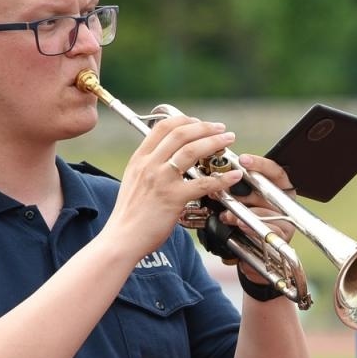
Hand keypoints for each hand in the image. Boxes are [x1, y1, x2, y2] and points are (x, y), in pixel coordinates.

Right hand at [106, 115, 244, 259]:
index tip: (200, 122)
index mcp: (139, 158)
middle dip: (205, 127)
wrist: (122, 238)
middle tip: (221, 129)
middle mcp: (149, 165)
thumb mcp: (134, 181)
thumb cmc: (130, 214)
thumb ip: (149, 167)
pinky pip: (204, 183)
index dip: (185, 120)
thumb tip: (166, 158)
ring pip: (192, 151)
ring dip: (215, 142)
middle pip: (181, 134)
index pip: (162, 127)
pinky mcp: (174, 198)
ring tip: (228, 140)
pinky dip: (223, 178)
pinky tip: (234, 175)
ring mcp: (162, 180)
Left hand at [217, 154, 298, 282]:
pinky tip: (242, 228)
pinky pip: (272, 231)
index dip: (260, 164)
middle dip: (248, 190)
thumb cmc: (244, 225)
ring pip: (271, 212)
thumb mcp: (237, 205)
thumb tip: (211, 180)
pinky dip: (255, 229)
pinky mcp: (283, 237)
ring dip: (248, 212)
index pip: (273, 171)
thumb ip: (230, 192)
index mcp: (276, 189)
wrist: (249, 256)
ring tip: (230, 216)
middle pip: (272, 191)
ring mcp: (286, 220)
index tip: (243, 160)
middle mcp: (284, 203)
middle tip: (229, 188)